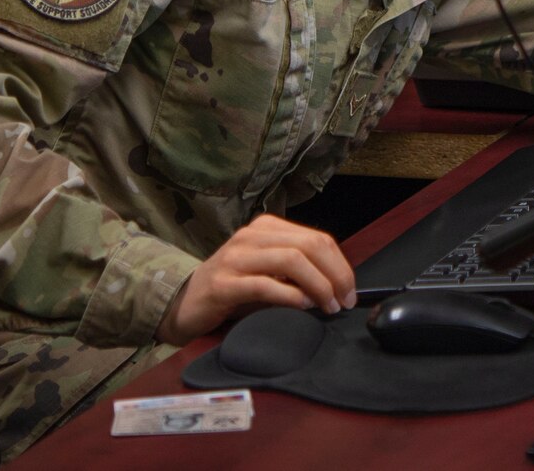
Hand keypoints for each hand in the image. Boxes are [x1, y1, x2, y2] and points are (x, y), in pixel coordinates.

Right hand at [158, 214, 357, 344]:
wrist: (184, 304)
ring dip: (318, 285)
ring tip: (328, 305)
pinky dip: (290, 295)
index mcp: (267, 228)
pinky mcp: (222, 283)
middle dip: (335, 274)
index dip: (340, 264)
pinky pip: (264, 284)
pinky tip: (302, 305)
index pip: (316, 238)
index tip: (350, 290)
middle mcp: (251, 236)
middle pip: (309, 246)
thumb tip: (337, 284)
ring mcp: (235, 257)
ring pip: (291, 261)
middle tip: (344, 300)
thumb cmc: (233, 290)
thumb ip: (298, 270)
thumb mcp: (269, 272)